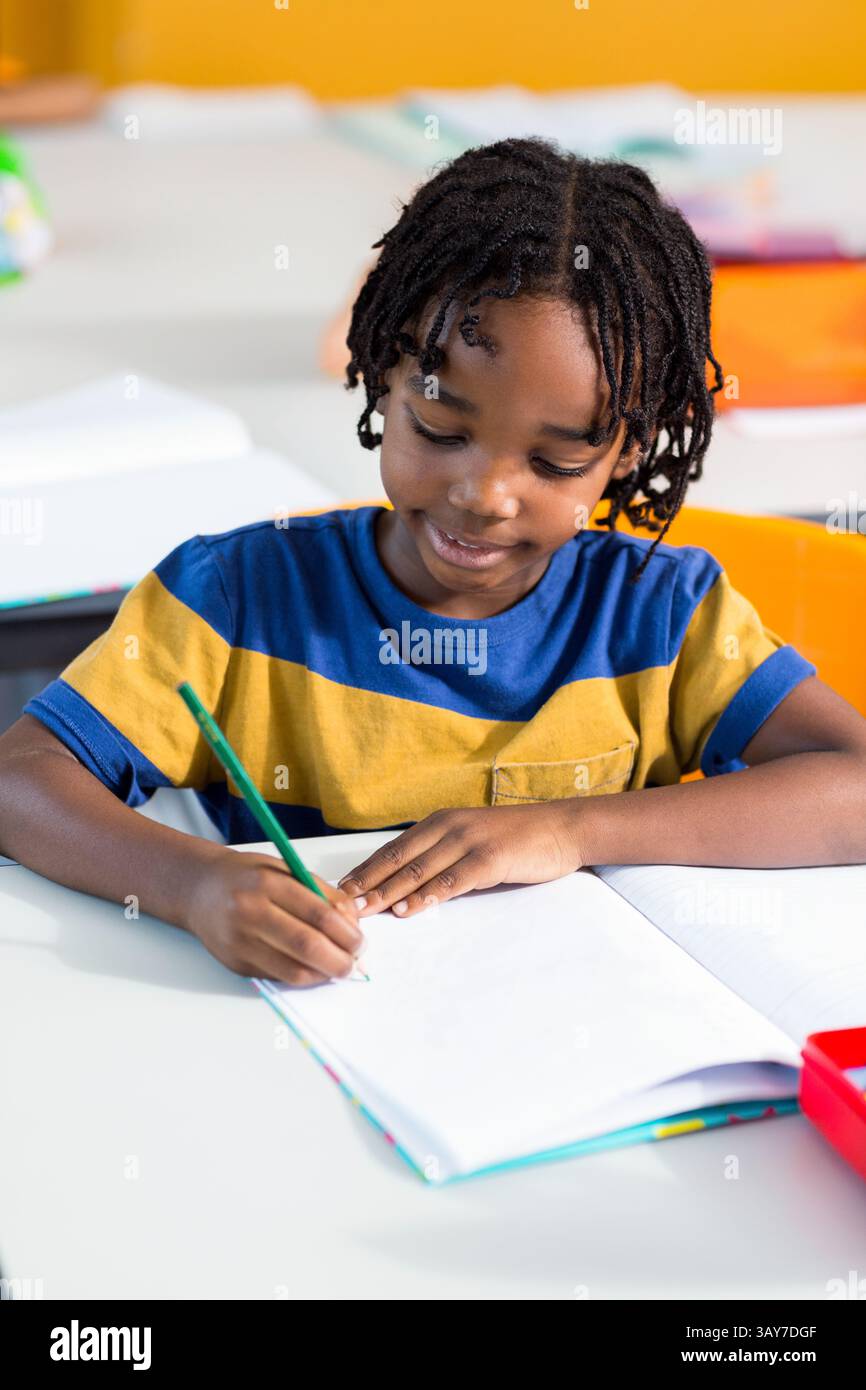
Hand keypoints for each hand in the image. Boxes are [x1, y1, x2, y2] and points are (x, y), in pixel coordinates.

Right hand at [184, 848, 364, 984]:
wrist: (200, 889)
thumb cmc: (248, 877)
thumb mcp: (286, 870)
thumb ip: (322, 893)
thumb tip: (354, 924)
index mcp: (267, 882)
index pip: (318, 914)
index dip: (347, 933)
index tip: (361, 942)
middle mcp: (250, 912)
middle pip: (307, 945)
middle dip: (340, 959)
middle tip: (354, 962)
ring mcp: (239, 941)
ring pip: (293, 970)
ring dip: (323, 974)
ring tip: (338, 968)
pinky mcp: (235, 963)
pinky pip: (278, 977)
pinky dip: (302, 977)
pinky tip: (314, 970)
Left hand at [338, 803, 586, 917]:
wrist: (562, 827)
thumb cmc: (517, 838)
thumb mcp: (472, 840)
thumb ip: (442, 856)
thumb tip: (406, 884)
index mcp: (440, 822)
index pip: (393, 849)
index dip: (365, 870)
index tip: (340, 889)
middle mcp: (449, 827)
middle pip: (398, 859)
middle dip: (367, 884)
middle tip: (340, 905)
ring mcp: (469, 841)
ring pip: (419, 870)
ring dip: (388, 892)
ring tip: (363, 911)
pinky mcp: (490, 858)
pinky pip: (451, 880)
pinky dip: (427, 895)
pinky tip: (408, 908)